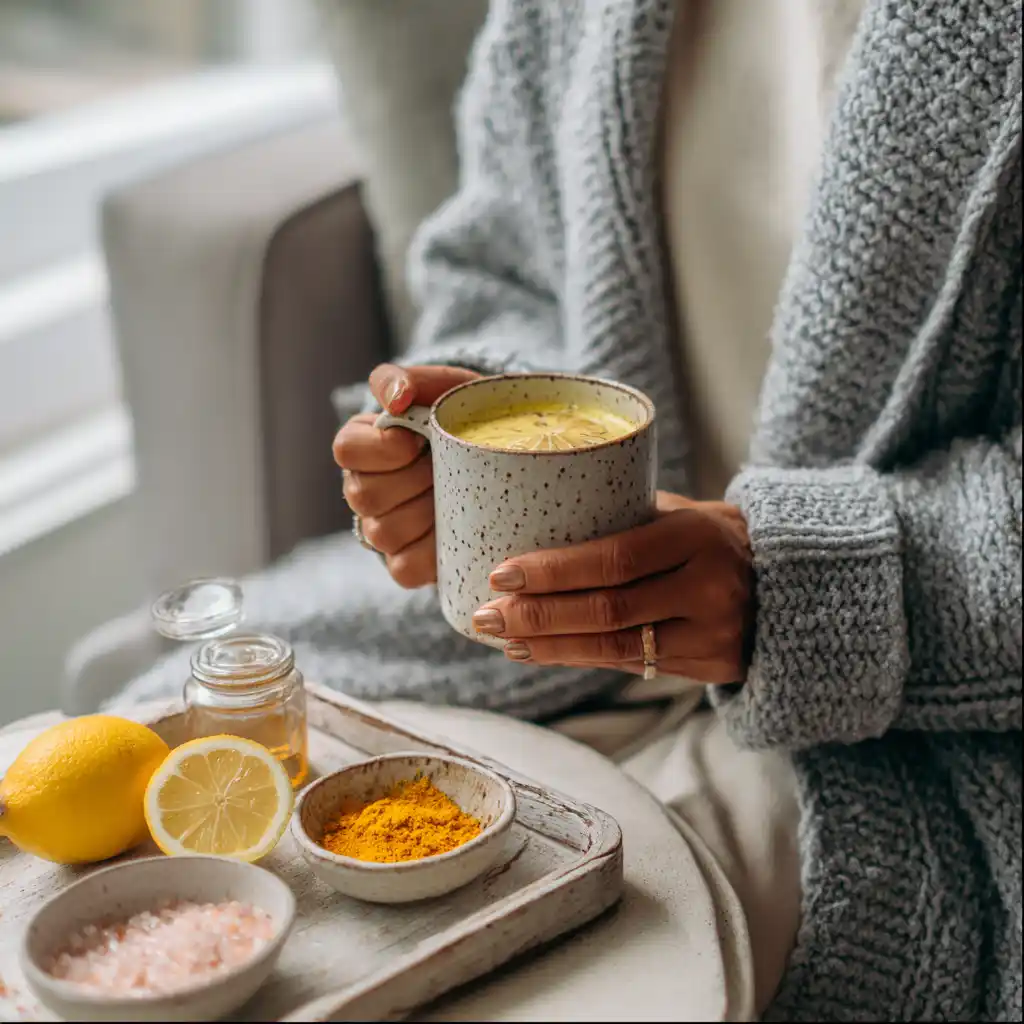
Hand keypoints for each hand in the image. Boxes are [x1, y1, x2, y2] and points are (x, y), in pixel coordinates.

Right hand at [333, 363, 478, 586]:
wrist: (497, 457)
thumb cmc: (461, 419)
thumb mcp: (442, 388)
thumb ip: (408, 380)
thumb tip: (396, 398)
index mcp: (363, 444)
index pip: (346, 449)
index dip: (382, 449)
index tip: (417, 442)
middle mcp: (363, 489)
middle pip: (365, 495)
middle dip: (414, 480)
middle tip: (444, 468)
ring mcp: (381, 531)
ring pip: (384, 533)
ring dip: (426, 512)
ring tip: (454, 494)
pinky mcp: (405, 564)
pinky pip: (405, 568)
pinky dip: (433, 551)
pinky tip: (454, 529)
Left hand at [471, 492, 753, 682]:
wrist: (792, 585)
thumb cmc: (717, 537)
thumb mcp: (685, 513)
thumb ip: (627, 520)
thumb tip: (541, 522)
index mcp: (697, 536)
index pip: (614, 558)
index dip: (554, 572)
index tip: (501, 573)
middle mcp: (708, 588)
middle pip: (607, 611)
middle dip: (538, 616)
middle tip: (487, 615)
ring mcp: (712, 634)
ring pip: (614, 649)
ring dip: (549, 645)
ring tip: (503, 638)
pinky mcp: (709, 667)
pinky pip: (630, 666)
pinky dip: (579, 658)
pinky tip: (541, 651)